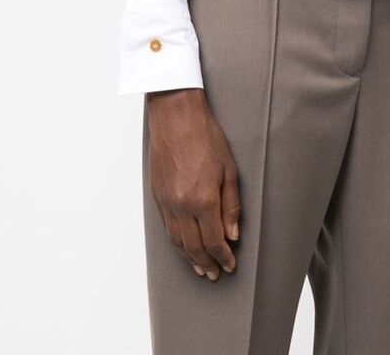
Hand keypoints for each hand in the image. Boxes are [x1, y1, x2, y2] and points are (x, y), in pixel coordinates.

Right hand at [146, 88, 240, 280]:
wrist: (175, 115)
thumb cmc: (205, 136)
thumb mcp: (229, 169)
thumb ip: (231, 205)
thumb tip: (233, 234)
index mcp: (202, 200)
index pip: (213, 241)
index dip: (223, 256)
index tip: (230, 264)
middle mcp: (181, 205)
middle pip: (193, 247)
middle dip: (206, 263)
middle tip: (216, 273)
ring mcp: (166, 201)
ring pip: (177, 241)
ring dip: (189, 258)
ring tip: (201, 268)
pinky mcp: (157, 194)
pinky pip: (166, 227)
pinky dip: (176, 242)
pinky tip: (183, 246)